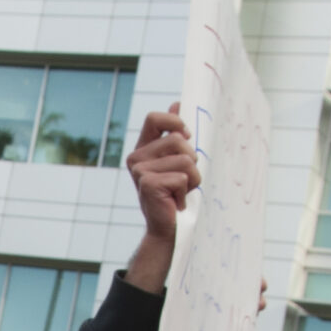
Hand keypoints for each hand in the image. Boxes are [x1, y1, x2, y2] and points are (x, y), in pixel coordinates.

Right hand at [123, 104, 197, 293]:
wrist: (167, 228)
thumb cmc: (175, 194)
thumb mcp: (177, 160)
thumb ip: (175, 134)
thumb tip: (178, 102)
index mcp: (143, 148)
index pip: (154, 118)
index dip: (174, 121)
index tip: (186, 135)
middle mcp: (137, 158)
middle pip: (178, 139)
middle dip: (192, 158)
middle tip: (184, 178)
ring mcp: (139, 171)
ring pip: (185, 159)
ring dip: (193, 178)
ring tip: (181, 191)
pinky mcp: (148, 184)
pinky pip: (182, 177)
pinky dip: (186, 190)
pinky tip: (176, 201)